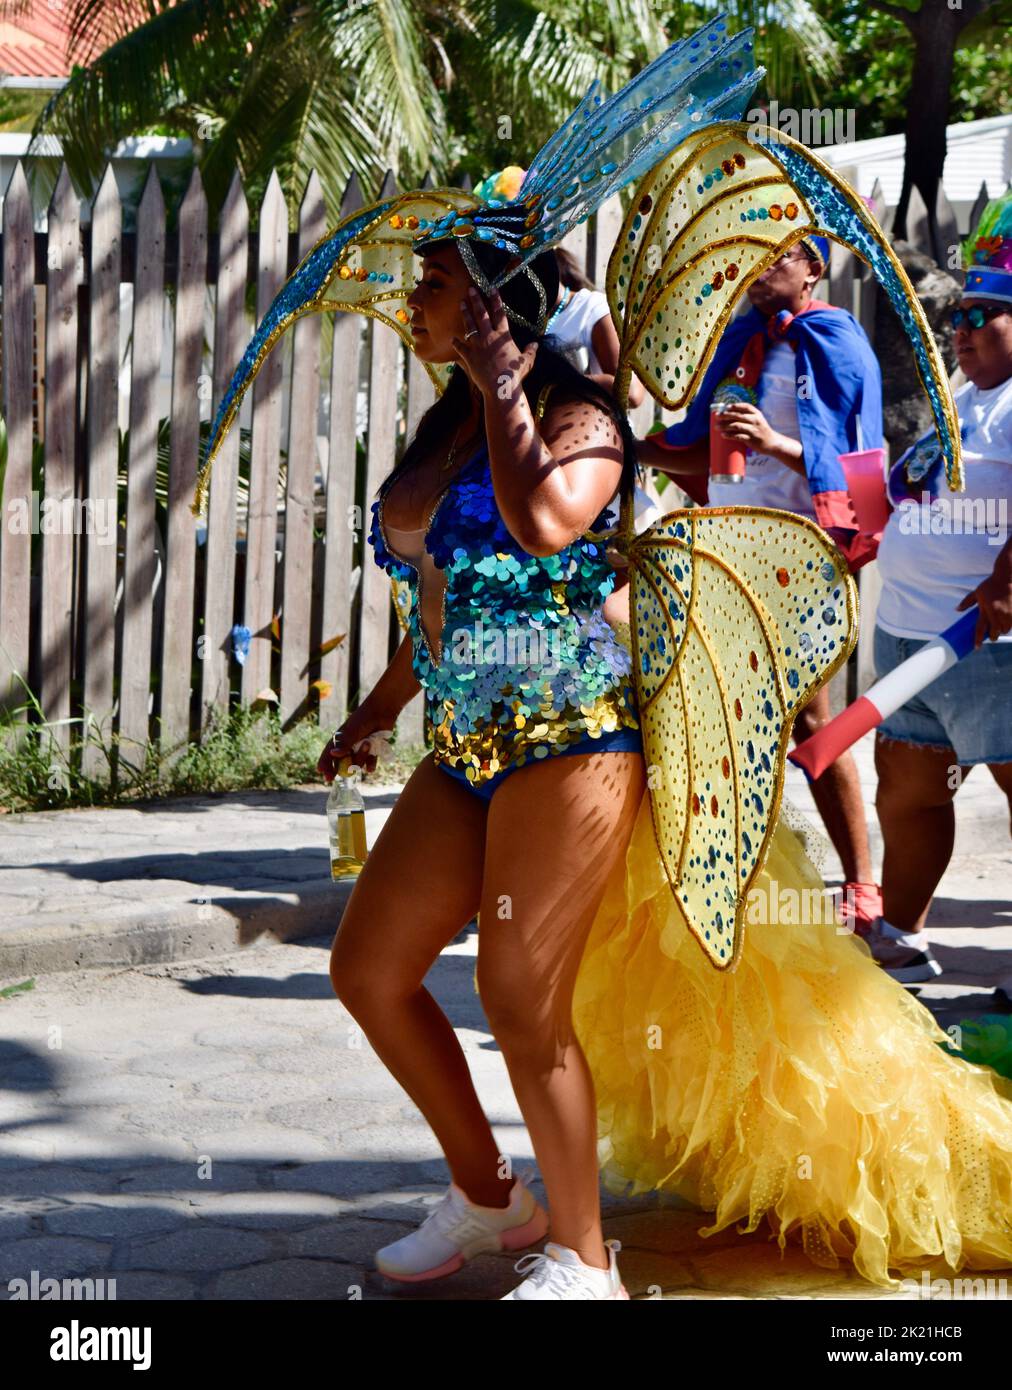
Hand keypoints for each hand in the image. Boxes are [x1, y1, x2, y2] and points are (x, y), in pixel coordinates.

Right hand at [316, 704, 394, 782]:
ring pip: (357, 763)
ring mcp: (360, 749)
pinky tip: (371, 765)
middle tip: (334, 778)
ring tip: (368, 744)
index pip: (329, 754)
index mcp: (340, 740)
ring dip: (362, 757)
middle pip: (342, 763)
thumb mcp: (351, 732)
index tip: (321, 772)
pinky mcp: (372, 751)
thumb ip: (344, 745)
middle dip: (340, 770)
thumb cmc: (363, 720)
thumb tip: (332, 754)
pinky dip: (370, 765)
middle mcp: (349, 746)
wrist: (382, 712)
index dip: (325, 763)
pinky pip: (369, 764)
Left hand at [452, 284, 537, 403]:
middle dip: (476, 300)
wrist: (501, 387)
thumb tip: (535, 345)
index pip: (500, 313)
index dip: (496, 299)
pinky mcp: (469, 356)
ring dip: (465, 314)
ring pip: (470, 326)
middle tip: (470, 289)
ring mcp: (477, 346)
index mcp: (503, 336)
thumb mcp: (527, 361)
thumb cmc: (515, 374)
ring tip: (461, 304)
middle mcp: (489, 337)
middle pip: (482, 314)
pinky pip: (460, 347)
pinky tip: (452, 338)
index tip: (492, 288)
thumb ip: (530, 351)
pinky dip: (456, 342)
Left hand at [715, 402, 779, 455]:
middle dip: (726, 415)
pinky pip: (738, 436)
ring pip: (736, 426)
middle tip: (717, 416)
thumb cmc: (761, 430)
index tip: (726, 406)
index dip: (735, 406)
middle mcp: (756, 420)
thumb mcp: (757, 420)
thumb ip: (747, 416)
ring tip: (717, 427)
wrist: (772, 442)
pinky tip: (723, 435)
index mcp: (757, 414)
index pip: (746, 406)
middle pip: (738, 415)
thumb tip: (728, 414)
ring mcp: (754, 430)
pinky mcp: (751, 439)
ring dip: (725, 426)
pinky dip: (729, 435)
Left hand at [957, 560, 1011, 645]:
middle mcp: (997, 613)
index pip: (980, 628)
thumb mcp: (977, 592)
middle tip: (992, 636)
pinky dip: (1010, 624)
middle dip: (993, 636)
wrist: (1007, 576)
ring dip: (1002, 630)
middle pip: (995, 632)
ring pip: (1005, 629)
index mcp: (985, 609)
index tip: (977, 647)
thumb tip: (957, 610)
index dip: (978, 639)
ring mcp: (1008, 613)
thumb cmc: (990, 584)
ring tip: (1000, 627)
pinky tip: (1008, 622)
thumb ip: (967, 602)